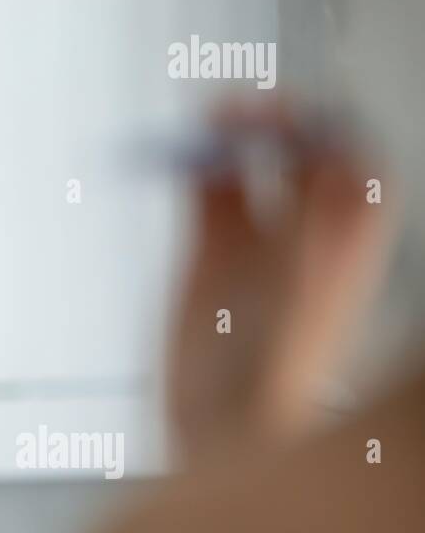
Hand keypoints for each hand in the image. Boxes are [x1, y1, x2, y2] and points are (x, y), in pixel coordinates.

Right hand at [165, 93, 397, 467]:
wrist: (220, 424)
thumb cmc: (272, 381)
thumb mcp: (301, 299)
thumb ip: (310, 230)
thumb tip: (325, 163)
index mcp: (344, 245)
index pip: (353, 166)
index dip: (331, 130)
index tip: (297, 112)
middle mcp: (302, 235)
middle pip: (300, 154)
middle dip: (275, 122)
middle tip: (243, 108)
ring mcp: (254, 239)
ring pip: (249, 165)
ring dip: (231, 135)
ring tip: (207, 118)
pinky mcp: (207, 250)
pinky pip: (204, 190)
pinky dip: (191, 164)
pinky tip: (179, 153)